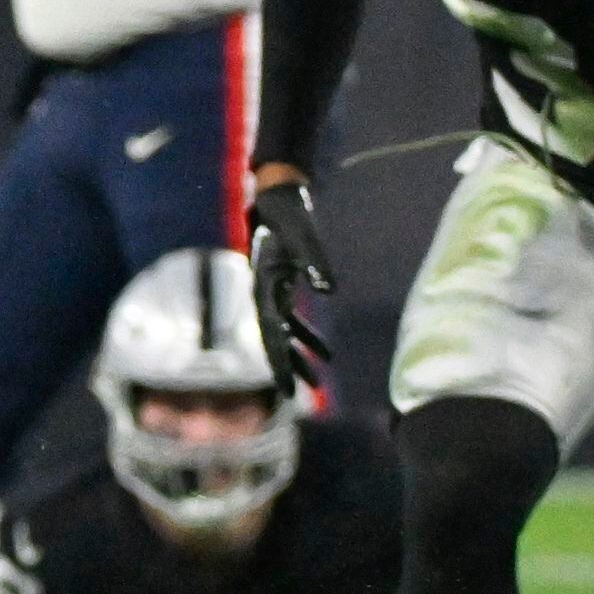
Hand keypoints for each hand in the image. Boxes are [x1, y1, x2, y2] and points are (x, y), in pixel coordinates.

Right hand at [246, 173, 334, 393]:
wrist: (278, 197)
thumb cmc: (289, 214)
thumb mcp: (304, 236)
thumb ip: (316, 261)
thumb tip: (329, 290)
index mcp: (264, 286)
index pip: (271, 333)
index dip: (279, 361)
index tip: (285, 387)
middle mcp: (264, 294)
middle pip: (275, 340)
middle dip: (286, 367)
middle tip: (293, 396)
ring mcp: (272, 293)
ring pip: (284, 334)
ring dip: (299, 356)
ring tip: (315, 382)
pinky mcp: (283, 288)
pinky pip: (294, 320)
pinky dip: (308, 336)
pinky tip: (325, 353)